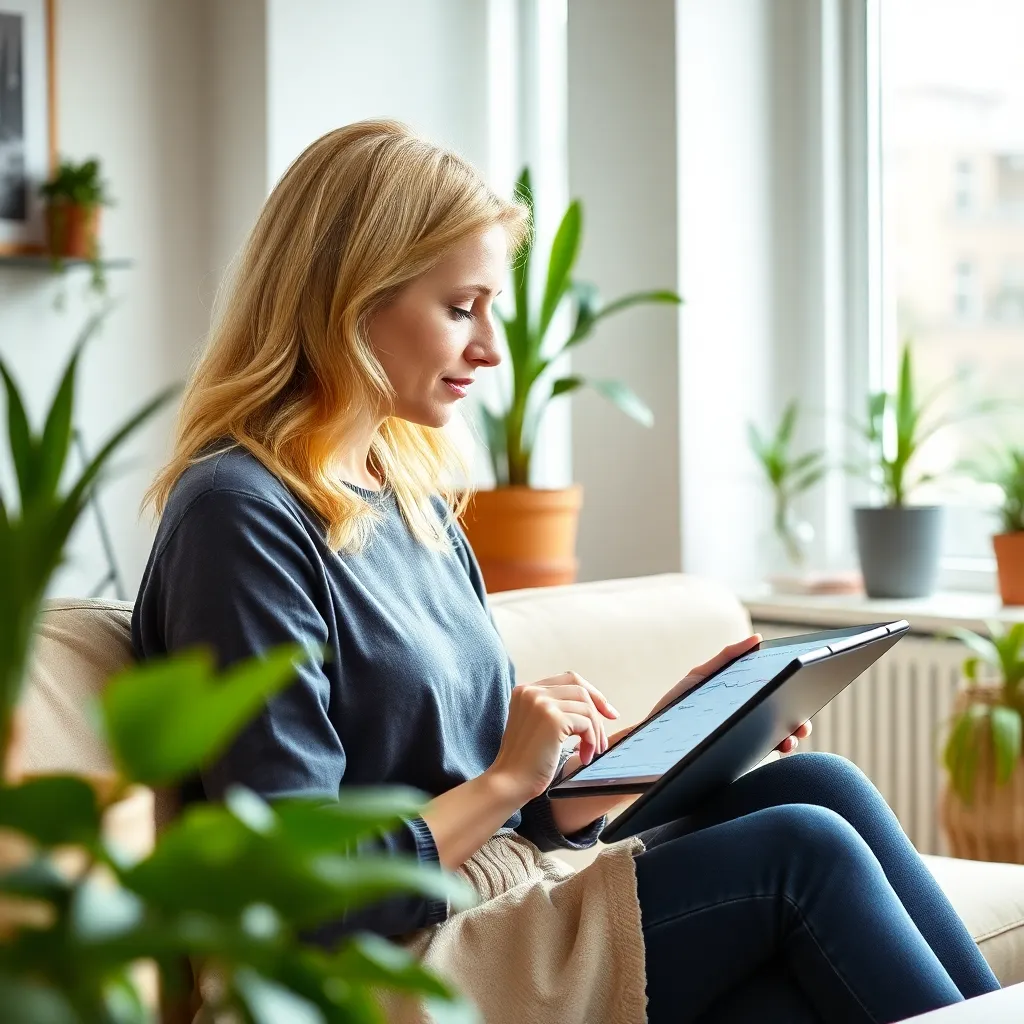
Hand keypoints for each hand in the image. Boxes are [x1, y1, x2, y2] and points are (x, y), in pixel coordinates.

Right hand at [489, 671, 620, 803]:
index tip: (606, 711)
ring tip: (592, 751)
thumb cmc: (526, 762)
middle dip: (599, 708)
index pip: (568, 679)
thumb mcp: (537, 726)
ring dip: (595, 731)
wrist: (510, 782)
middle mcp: (531, 691)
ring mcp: (541, 703)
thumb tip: (593, 706)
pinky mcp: (552, 718)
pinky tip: (585, 756)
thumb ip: (554, 710)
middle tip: (607, 729)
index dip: (591, 693)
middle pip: (580, 688)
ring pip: (586, 707)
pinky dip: (592, 740)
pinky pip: (586, 723)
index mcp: (526, 690)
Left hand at [646, 635, 811, 754]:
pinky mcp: (734, 760)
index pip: (775, 696)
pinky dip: (771, 751)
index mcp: (743, 701)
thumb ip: (727, 658)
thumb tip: (758, 638)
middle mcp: (747, 722)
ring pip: (776, 741)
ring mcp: (742, 742)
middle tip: (803, 722)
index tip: (805, 688)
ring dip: (789, 739)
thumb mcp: (700, 677)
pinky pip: (759, 755)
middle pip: (782, 719)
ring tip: (789, 738)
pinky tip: (773, 747)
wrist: (652, 741)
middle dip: (799, 720)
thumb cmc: (676, 706)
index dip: (794, 693)